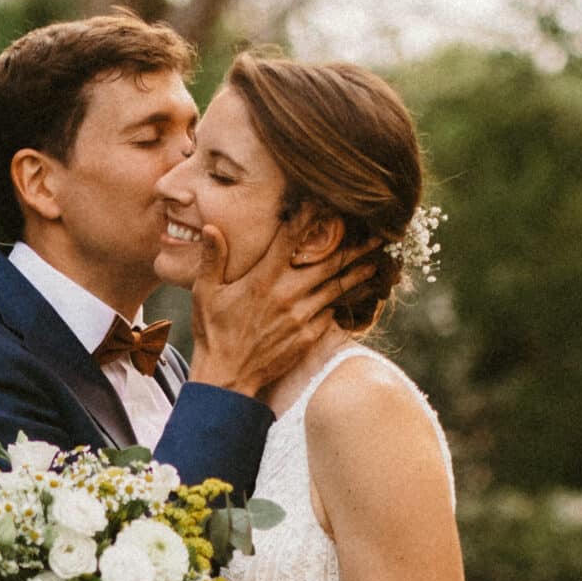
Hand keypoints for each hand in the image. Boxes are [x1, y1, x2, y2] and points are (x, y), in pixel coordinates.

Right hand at [184, 218, 383, 401]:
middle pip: (329, 264)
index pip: (291, 239)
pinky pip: (330, 315)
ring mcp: (301, 316)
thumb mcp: (205, 292)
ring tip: (375, 264)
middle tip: (376, 236)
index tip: (325, 203)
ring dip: (357, 275)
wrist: (227, 377)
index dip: (309, 218)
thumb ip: (212, 258)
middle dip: (354, 248)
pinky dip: (341, 303)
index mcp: (263, 279)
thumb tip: (211, 228)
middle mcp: (287, 294)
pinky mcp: (308, 336)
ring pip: (336, 289)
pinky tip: (354, 297)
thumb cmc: (213, 332)